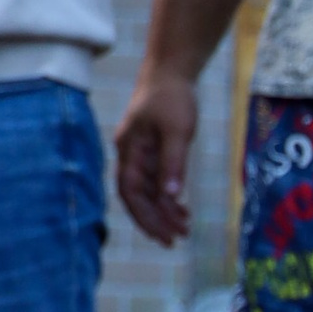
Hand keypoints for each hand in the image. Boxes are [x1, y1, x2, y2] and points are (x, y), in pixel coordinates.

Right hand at [114, 65, 199, 244]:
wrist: (171, 72)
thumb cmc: (172, 97)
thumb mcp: (178, 130)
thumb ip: (174, 163)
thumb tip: (171, 196)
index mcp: (129, 150)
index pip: (131, 192)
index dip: (145, 217)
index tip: (162, 235)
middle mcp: (130, 155)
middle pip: (137, 196)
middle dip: (154, 220)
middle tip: (175, 240)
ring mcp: (139, 154)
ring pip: (147, 191)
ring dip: (163, 211)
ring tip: (183, 229)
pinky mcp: (151, 152)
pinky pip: (156, 181)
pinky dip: (167, 196)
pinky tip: (181, 208)